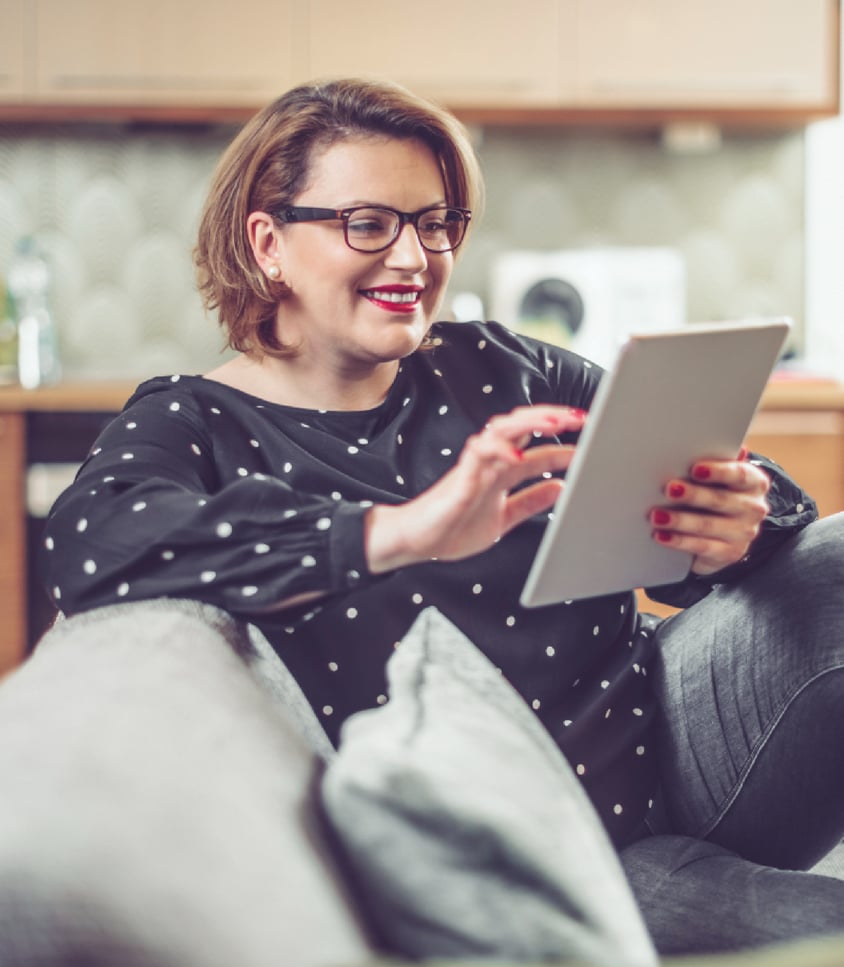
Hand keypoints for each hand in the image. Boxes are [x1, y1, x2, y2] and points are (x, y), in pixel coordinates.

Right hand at [365, 405, 585, 572]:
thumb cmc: (453, 527)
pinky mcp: (459, 477)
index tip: (592, 441)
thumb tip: (561, 487)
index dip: (565, 445)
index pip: (538, 449)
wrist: (417, 541)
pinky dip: (499, 451)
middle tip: (580, 418)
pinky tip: (518, 455)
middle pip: (523, 427)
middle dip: (551, 418)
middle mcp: (490, 461)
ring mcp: (474, 466)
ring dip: (531, 423)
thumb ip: (529, 502)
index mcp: (501, 471)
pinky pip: (479, 455)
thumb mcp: (504, 518)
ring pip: (503, 431)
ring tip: (557, 422)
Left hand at [649, 448, 770, 575]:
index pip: (739, 474)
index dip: (718, 471)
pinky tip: (661, 536)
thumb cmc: (718, 494)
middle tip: (669, 489)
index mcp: (754, 482)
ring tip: (656, 516)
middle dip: (693, 495)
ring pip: (708, 525)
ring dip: (680, 520)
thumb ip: (718, 461)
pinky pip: (702, 547)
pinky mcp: (730, 553)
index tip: (695, 468)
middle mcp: (753, 508)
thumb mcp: (720, 478)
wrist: (727, 533)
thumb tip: (724, 446)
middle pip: (720, 500)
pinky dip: (680, 541)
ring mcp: (744, 533)